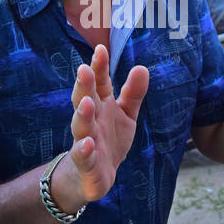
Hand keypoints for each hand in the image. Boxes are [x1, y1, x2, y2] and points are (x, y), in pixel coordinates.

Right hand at [51, 45, 148, 213]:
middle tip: (84, 69)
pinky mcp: (85, 163)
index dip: (99, 67)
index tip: (101, 49)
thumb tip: (142, 67)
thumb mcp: (126, 115)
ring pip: (81, 126)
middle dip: (84, 85)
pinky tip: (88, 143)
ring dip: (82, 114)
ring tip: (87, 103)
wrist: (94, 175)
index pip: (99, 82)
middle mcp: (90, 119)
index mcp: (100, 105)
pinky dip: (84, 150)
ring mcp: (85, 140)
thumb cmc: (109, 138)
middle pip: (85, 99)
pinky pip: (83, 155)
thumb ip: (133, 93)